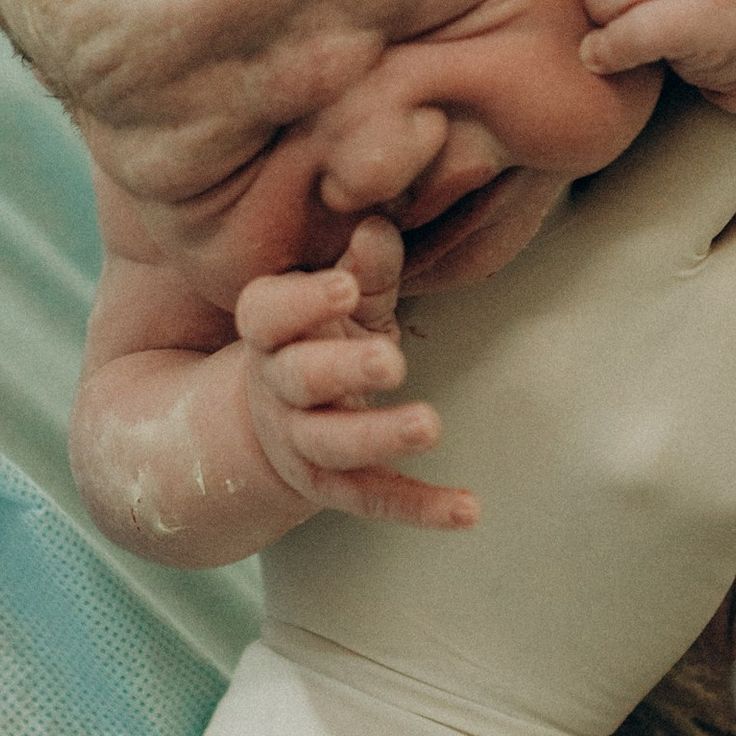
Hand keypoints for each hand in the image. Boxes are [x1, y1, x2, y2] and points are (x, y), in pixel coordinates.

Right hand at [233, 224, 474, 531]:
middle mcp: (278, 389)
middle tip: (390, 361)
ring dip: (380, 434)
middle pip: (300, 379)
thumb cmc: (319, 337)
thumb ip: (363, 267)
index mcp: (272, 333)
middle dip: (342, 369)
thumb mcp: (338, 300)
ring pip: (333, 444)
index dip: (299, 302)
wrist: (274, 423)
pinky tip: (469, 510)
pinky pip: (375, 498)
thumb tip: (379, 225)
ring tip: (430, 426)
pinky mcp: (332, 487)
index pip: (266, 314)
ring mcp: (301, 442)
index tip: (343, 288)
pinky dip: (421, 506)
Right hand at [263, 98, 735, 735]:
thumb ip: (492, 212)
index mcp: (540, 271)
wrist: (436, 689)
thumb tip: (583, 81)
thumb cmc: (392, 488)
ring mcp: (728, 395)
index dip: (683, 36)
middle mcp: (647, 317)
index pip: (655, 94)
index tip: (682, 14)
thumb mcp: (406, 325)